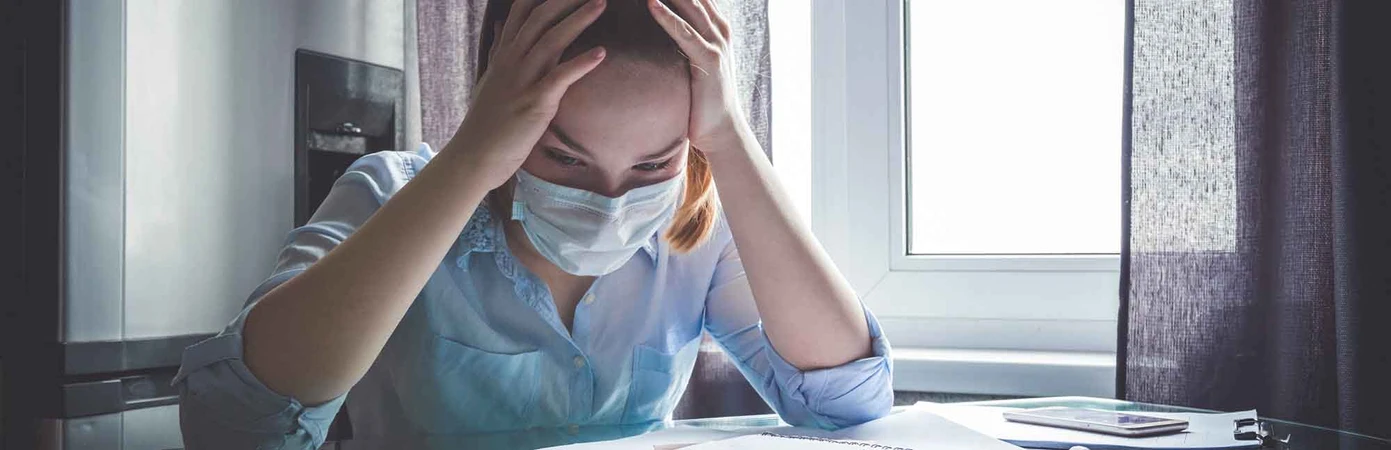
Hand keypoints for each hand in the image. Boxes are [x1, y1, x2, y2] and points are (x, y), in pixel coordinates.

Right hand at [448, 0, 607, 188]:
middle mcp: (511, 62)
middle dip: (565, 0)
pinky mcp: (534, 102)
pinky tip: (601, 53)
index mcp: (503, 56)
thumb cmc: (487, 122)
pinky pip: (560, 77)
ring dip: (578, 20)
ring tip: (601, 4)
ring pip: (551, 40)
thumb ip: (498, 52)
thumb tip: (499, 26)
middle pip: (540, 19)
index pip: (521, 13)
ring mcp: (522, 81)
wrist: (475, 156)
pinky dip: (581, 63)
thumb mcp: (489, 80)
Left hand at [648, 0, 749, 153]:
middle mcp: (719, 29)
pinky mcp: (709, 61)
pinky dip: (667, 16)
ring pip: (688, 4)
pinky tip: (650, 3)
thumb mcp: (693, 61)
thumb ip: (683, 39)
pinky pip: (684, 33)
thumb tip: (663, 26)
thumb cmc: (702, 99)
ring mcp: (716, 43)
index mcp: (714, 26)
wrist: (722, 131)